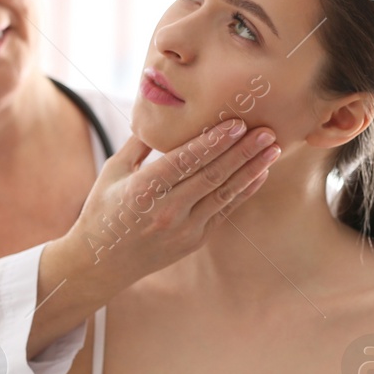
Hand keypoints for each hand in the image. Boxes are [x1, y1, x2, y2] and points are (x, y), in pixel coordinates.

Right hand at [65, 120, 279, 284]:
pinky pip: (224, 211)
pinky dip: (243, 191)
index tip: (237, 123)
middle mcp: (166, 211)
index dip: (213, 142)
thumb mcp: (113, 171)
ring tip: (272, 149)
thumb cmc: (104, 210)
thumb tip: (161, 110)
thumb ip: (139, 142)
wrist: (102, 263)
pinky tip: (259, 174)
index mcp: (143, 189)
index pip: (185, 161)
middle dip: (242, 152)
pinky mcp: (194, 240)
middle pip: (211, 175)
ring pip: (223, 193)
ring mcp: (183, 228)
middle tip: (267, 131)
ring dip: (251, 170)